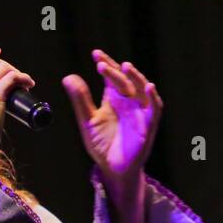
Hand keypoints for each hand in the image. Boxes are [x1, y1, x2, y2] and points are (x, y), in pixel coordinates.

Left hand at [61, 50, 161, 186]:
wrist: (112, 168)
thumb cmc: (102, 144)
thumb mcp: (87, 121)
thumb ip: (80, 100)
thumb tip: (68, 77)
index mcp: (114, 98)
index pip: (111, 76)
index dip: (106, 64)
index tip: (96, 54)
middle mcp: (129, 101)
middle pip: (124, 80)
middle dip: (114, 71)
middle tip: (101, 64)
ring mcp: (140, 112)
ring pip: (141, 89)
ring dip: (135, 77)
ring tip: (125, 66)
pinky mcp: (149, 125)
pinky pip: (155, 108)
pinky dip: (153, 97)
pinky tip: (149, 87)